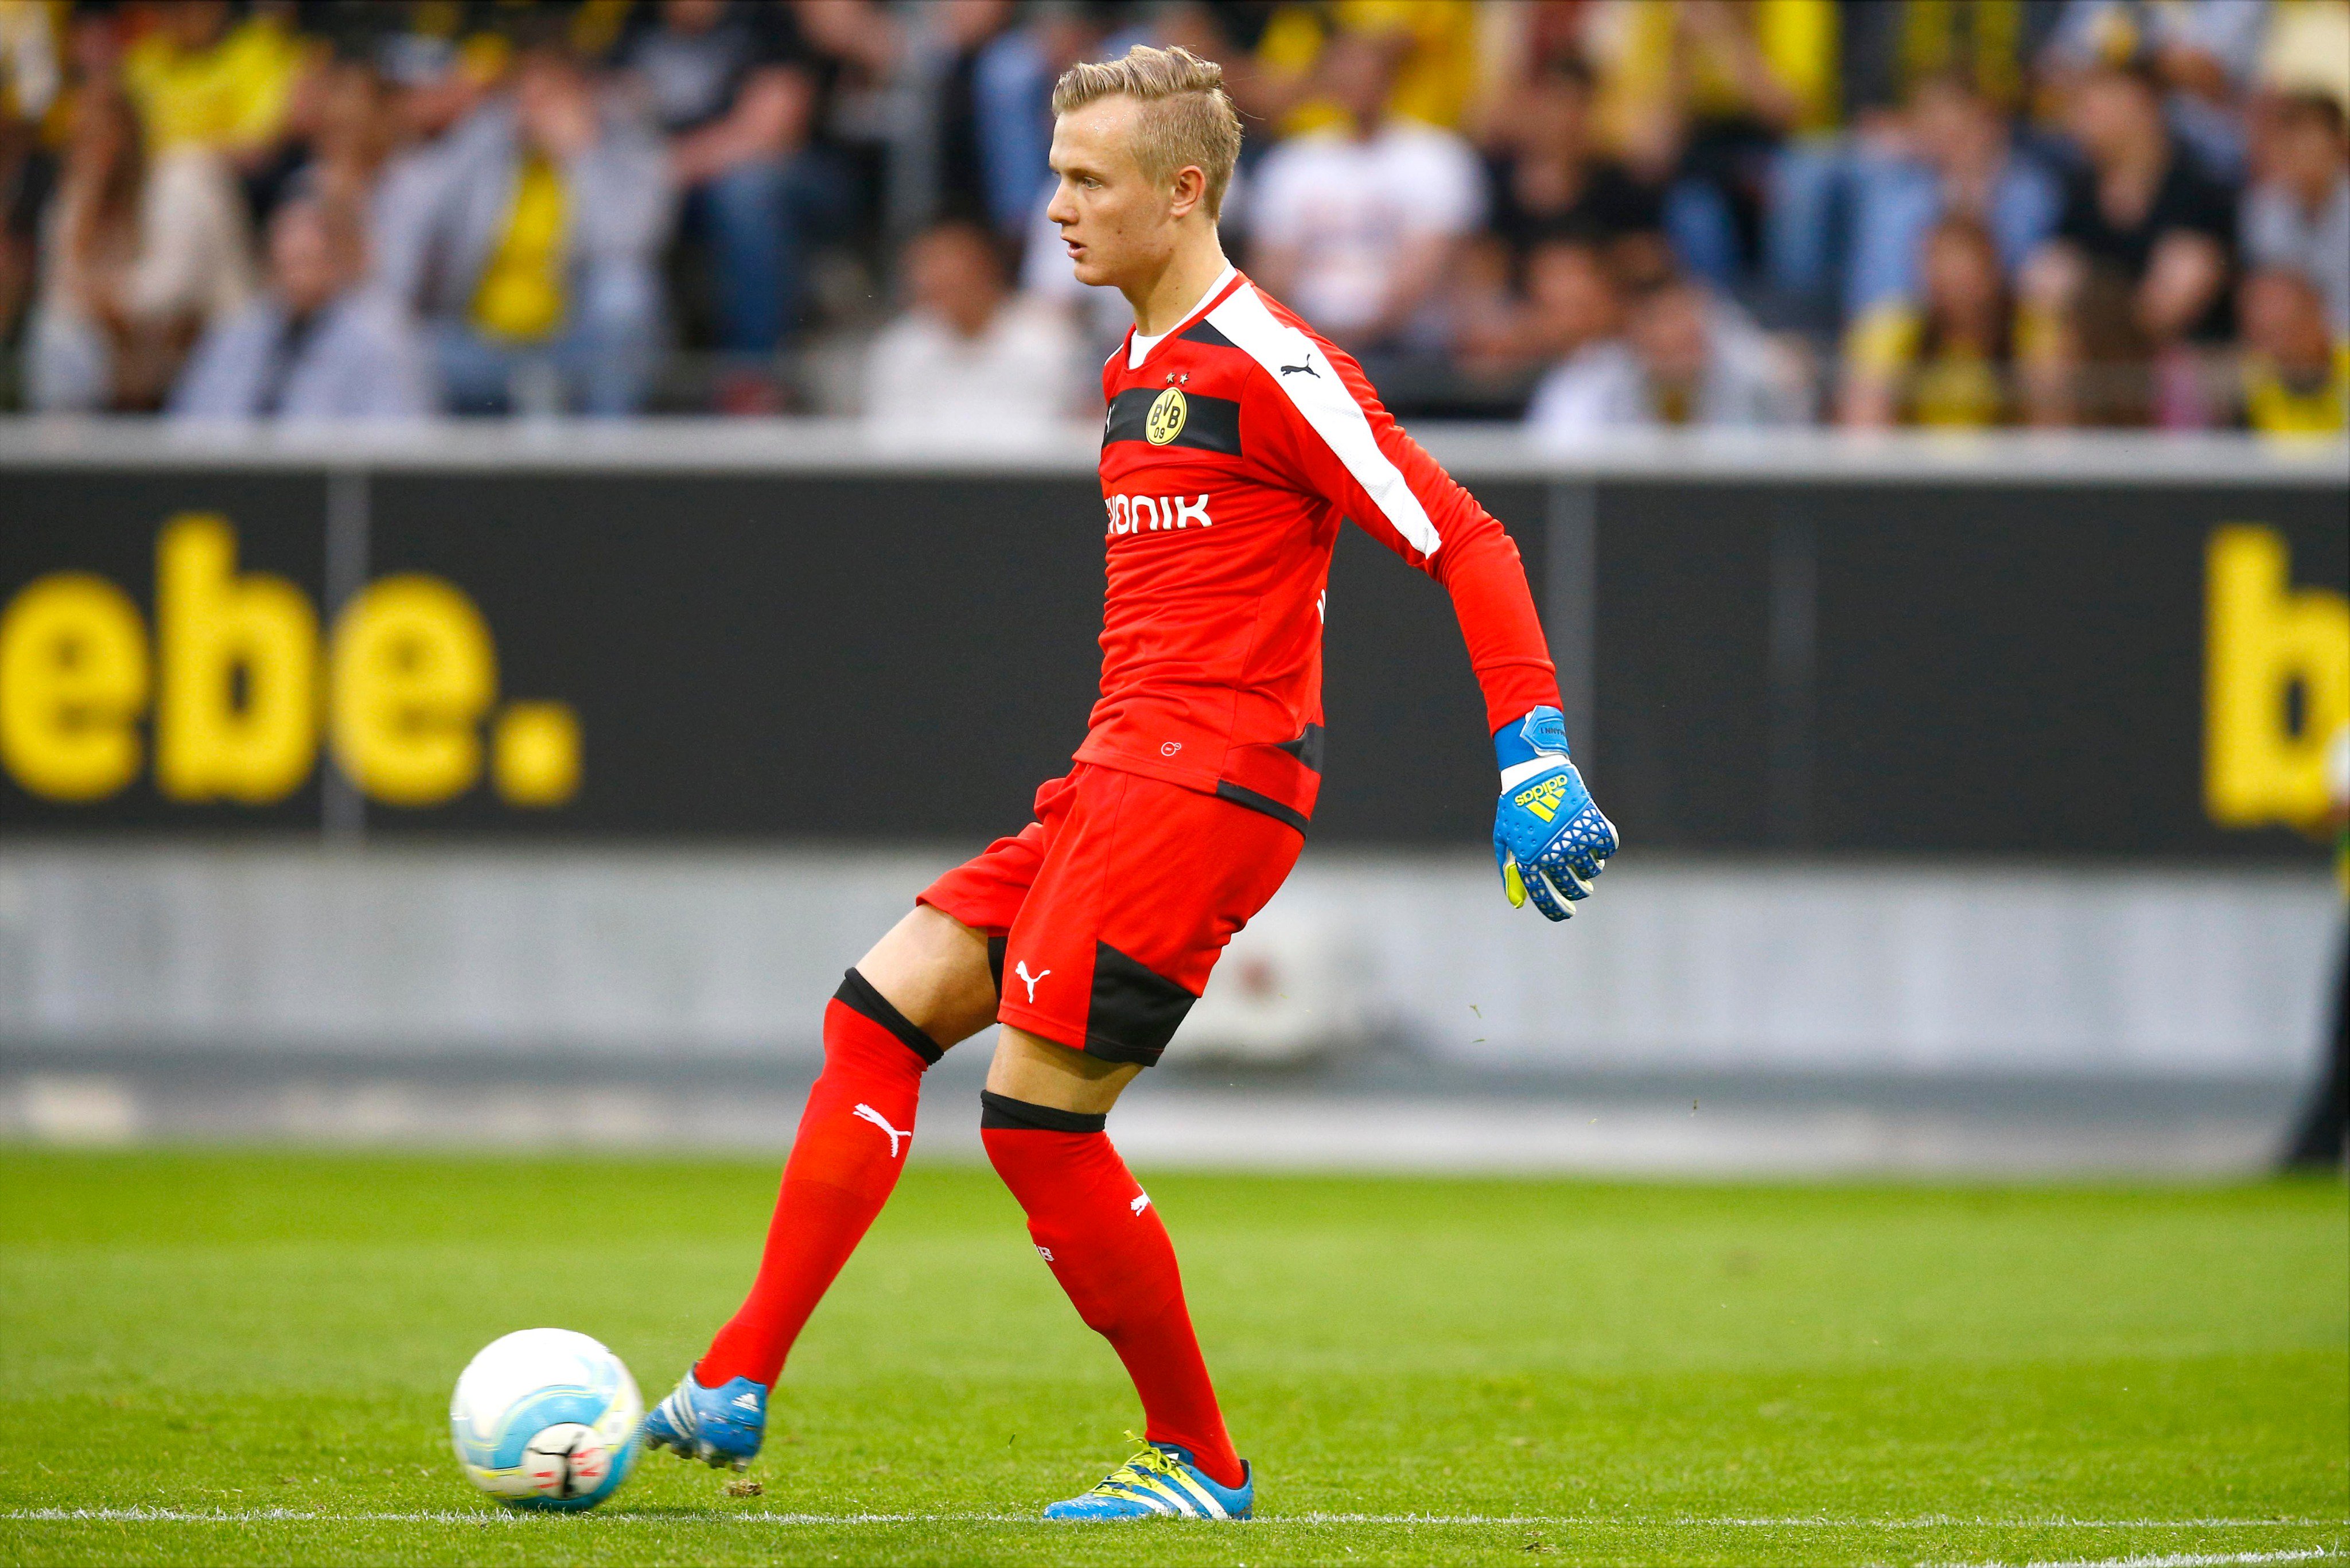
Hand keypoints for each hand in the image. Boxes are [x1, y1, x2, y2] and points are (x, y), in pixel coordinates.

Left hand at [1492, 707, 1617, 921]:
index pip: (1547, 898)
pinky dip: (1604, 848)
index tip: (1568, 912)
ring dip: (1588, 868)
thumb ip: (1510, 873)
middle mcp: (1554, 854)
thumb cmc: (1515, 807)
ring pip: (1592, 870)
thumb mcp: (1504, 839)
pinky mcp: (1593, 824)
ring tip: (1580, 854)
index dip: (1558, 910)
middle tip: (1579, 886)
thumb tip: (1518, 905)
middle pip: (1574, 888)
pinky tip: (1594, 842)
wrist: (1534, 771)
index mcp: (1530, 861)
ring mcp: (1575, 839)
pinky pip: (1607, 848)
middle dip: (1577, 891)